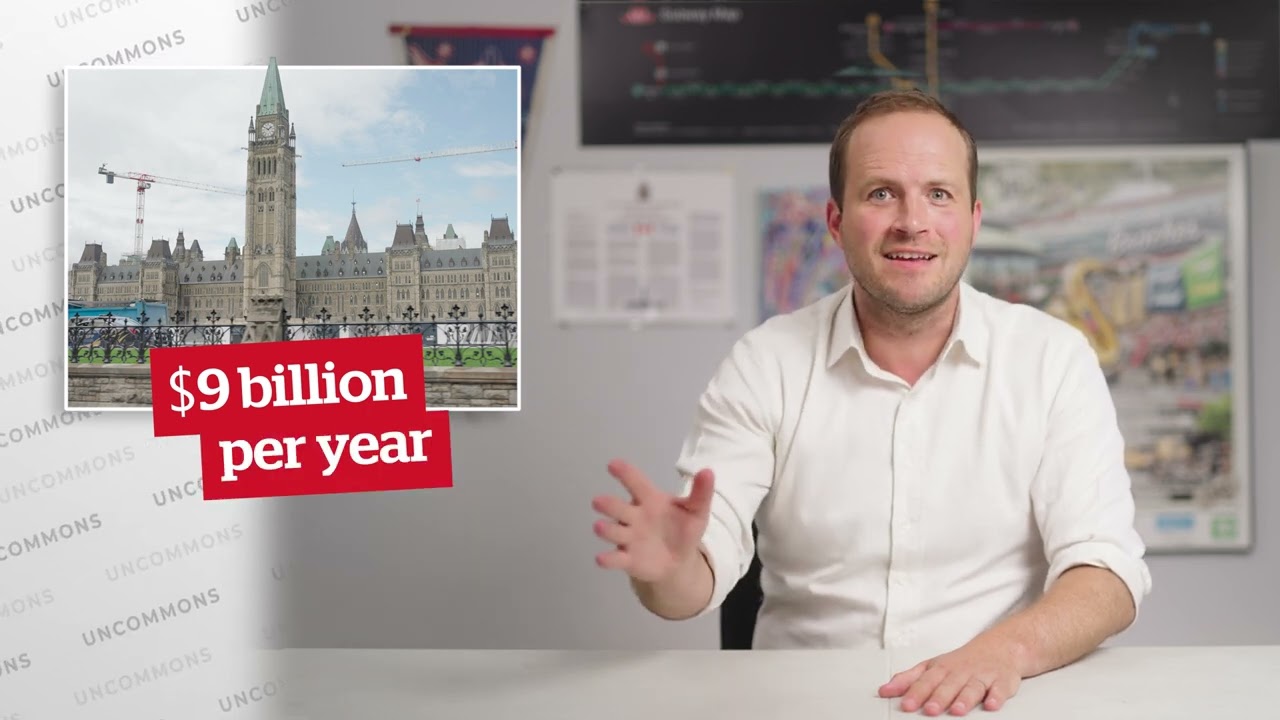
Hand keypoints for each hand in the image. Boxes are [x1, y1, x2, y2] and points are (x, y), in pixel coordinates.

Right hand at [591, 459, 714, 582]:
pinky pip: (615, 559)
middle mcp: (634, 517)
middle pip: (617, 508)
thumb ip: (701, 493)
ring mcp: (629, 538)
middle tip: (598, 501)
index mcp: (649, 500)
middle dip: (608, 505)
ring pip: (613, 531)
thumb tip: (708, 471)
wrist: (679, 560)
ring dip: (606, 529)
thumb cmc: (683, 529)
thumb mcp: (696, 511)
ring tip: (600, 527)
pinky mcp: (628, 559)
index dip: (625, 474)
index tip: (613, 465)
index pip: (636, 483)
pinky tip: (601, 559)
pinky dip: (608, 559)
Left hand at [878, 637, 1022, 714]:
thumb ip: (908, 679)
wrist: (1000, 647)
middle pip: (948, 685)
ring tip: (957, 711)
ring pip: (972, 688)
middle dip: (939, 697)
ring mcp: (982, 676)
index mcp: (942, 668)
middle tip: (930, 710)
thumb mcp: (932, 666)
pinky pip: (1000, 690)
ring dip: (965, 699)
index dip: (915, 693)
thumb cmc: (961, 661)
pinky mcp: (1002, 682)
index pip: (926, 681)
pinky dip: (996, 697)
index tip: (906, 705)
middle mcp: (960, 672)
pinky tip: (990, 705)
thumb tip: (884, 690)